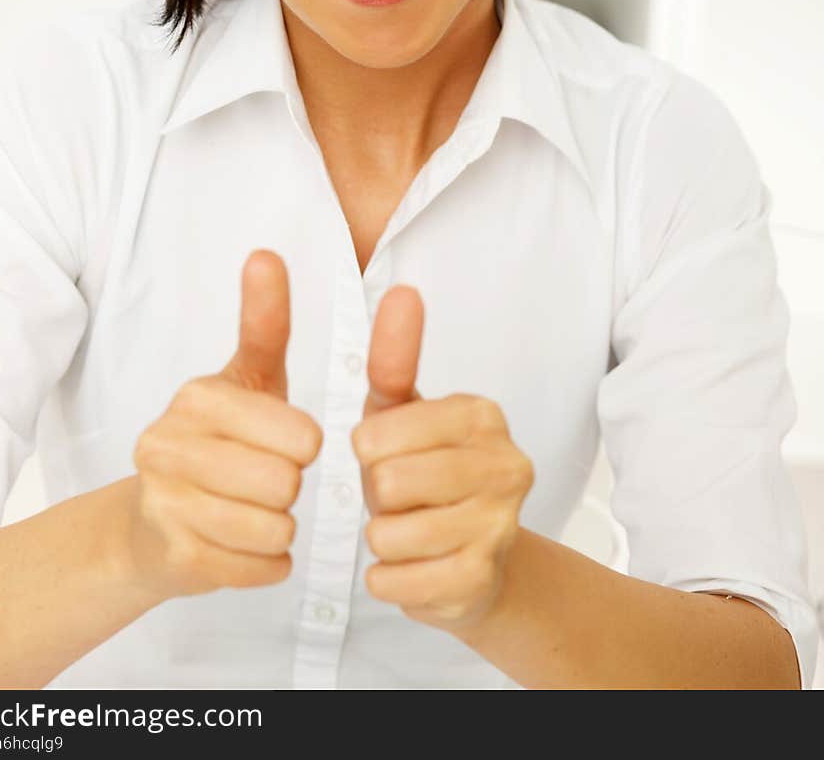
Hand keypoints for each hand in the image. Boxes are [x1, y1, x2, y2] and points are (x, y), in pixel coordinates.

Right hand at [128, 249, 322, 599]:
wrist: (149, 527)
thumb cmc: (218, 444)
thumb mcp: (248, 378)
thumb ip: (265, 321)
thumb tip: (266, 252)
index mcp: (197, 397)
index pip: (300, 433)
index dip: (304, 445)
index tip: (288, 443)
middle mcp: (168, 444)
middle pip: (288, 482)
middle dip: (290, 488)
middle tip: (263, 481)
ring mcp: (165, 503)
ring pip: (276, 528)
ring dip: (279, 527)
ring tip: (252, 511)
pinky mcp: (173, 557)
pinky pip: (263, 567)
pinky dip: (267, 563)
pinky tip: (242, 545)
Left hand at [351, 286, 534, 632]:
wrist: (476, 561)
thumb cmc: (426, 474)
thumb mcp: (402, 413)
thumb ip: (394, 356)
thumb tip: (403, 292)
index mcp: (482, 415)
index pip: (380, 431)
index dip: (368, 450)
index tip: (387, 453)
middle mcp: (505, 466)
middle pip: (389, 483)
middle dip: (378, 496)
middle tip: (402, 497)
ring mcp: (500, 527)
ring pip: (389, 535)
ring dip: (382, 538)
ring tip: (407, 529)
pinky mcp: (480, 581)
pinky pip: (394, 581)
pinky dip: (388, 578)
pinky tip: (412, 566)